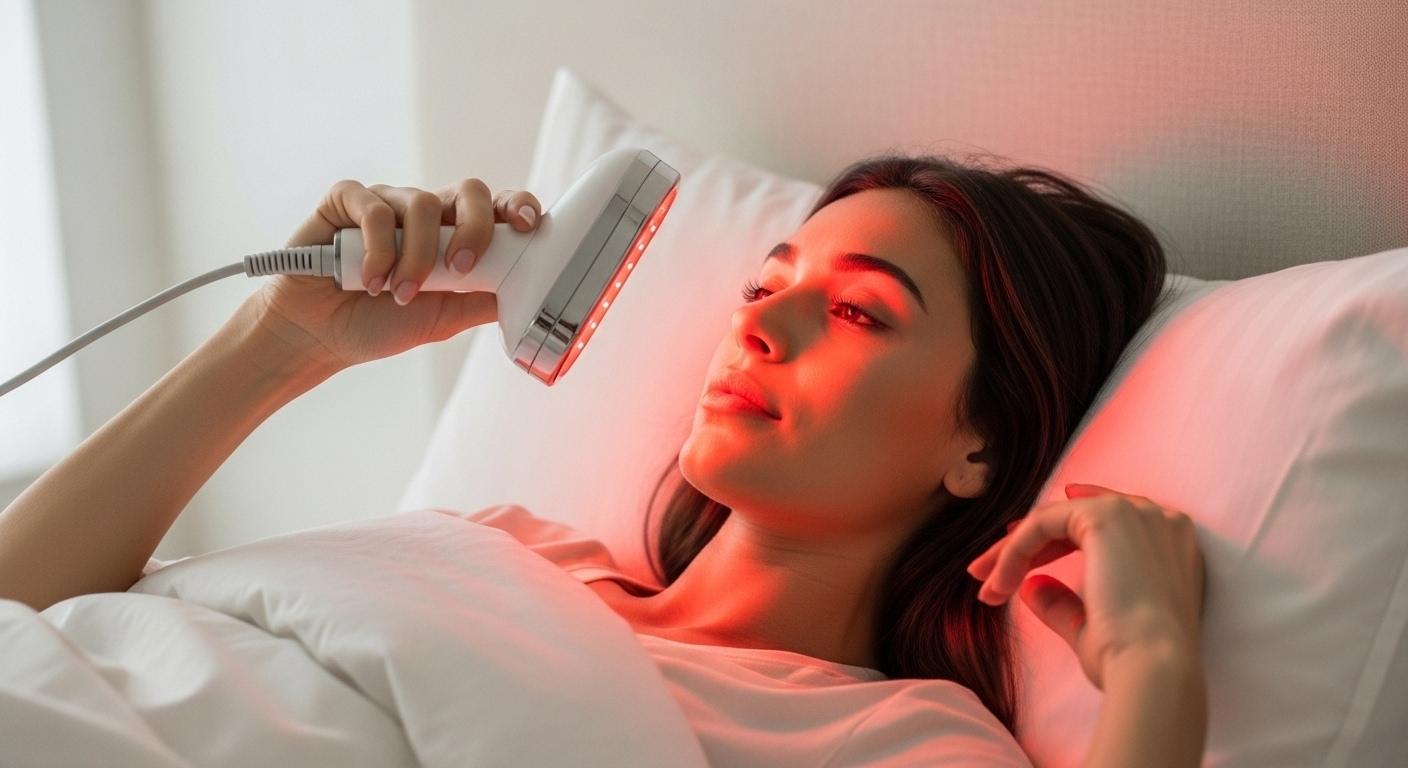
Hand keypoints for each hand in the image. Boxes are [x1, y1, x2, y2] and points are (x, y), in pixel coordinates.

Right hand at [244, 178, 542, 370]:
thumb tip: (528, 292)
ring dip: (416, 257)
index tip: (529, 225)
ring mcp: (387, 203)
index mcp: (456, 235)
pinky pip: (373, 208)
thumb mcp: (443, 320)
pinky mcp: (346, 201)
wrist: (319, 336)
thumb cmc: (379, 324)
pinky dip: (377, 249)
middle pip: (469, 190)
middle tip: (460, 269)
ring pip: (422, 204)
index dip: (517, 206)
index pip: (496, 206)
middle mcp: (426, 213)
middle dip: (474, 228)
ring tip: (398, 294)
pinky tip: (368, 281)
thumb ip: (480, 301)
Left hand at [966, 483, 1205, 689]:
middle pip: (1077, 519)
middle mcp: (1159, 519)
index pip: (1107, 525)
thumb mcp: (1094, 626)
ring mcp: (1135, 512)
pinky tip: (998, 581)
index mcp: (1171, 544)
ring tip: (985, 580)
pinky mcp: (1105, 515)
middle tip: (989, 572)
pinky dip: (1015, 550)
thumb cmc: (1133, 658)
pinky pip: (1043, 523)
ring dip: (1014, 550)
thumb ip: (1064, 603)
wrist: (1154, 669)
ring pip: (1055, 519)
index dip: (1060, 534)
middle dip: (1028, 545)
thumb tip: (1031, 588)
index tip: (1024, 554)